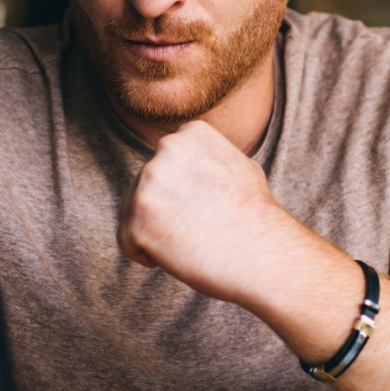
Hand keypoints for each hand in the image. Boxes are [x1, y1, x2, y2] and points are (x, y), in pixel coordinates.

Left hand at [117, 119, 296, 304]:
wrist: (263, 253)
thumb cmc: (256, 216)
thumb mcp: (239, 164)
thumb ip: (208, 156)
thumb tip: (192, 155)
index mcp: (189, 134)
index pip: (164, 166)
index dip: (181, 193)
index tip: (206, 208)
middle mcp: (165, 151)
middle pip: (145, 187)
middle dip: (165, 212)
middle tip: (199, 229)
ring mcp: (148, 184)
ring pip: (132, 212)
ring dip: (155, 231)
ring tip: (191, 241)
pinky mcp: (137, 220)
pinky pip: (127, 240)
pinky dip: (147, 253)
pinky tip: (179, 256)